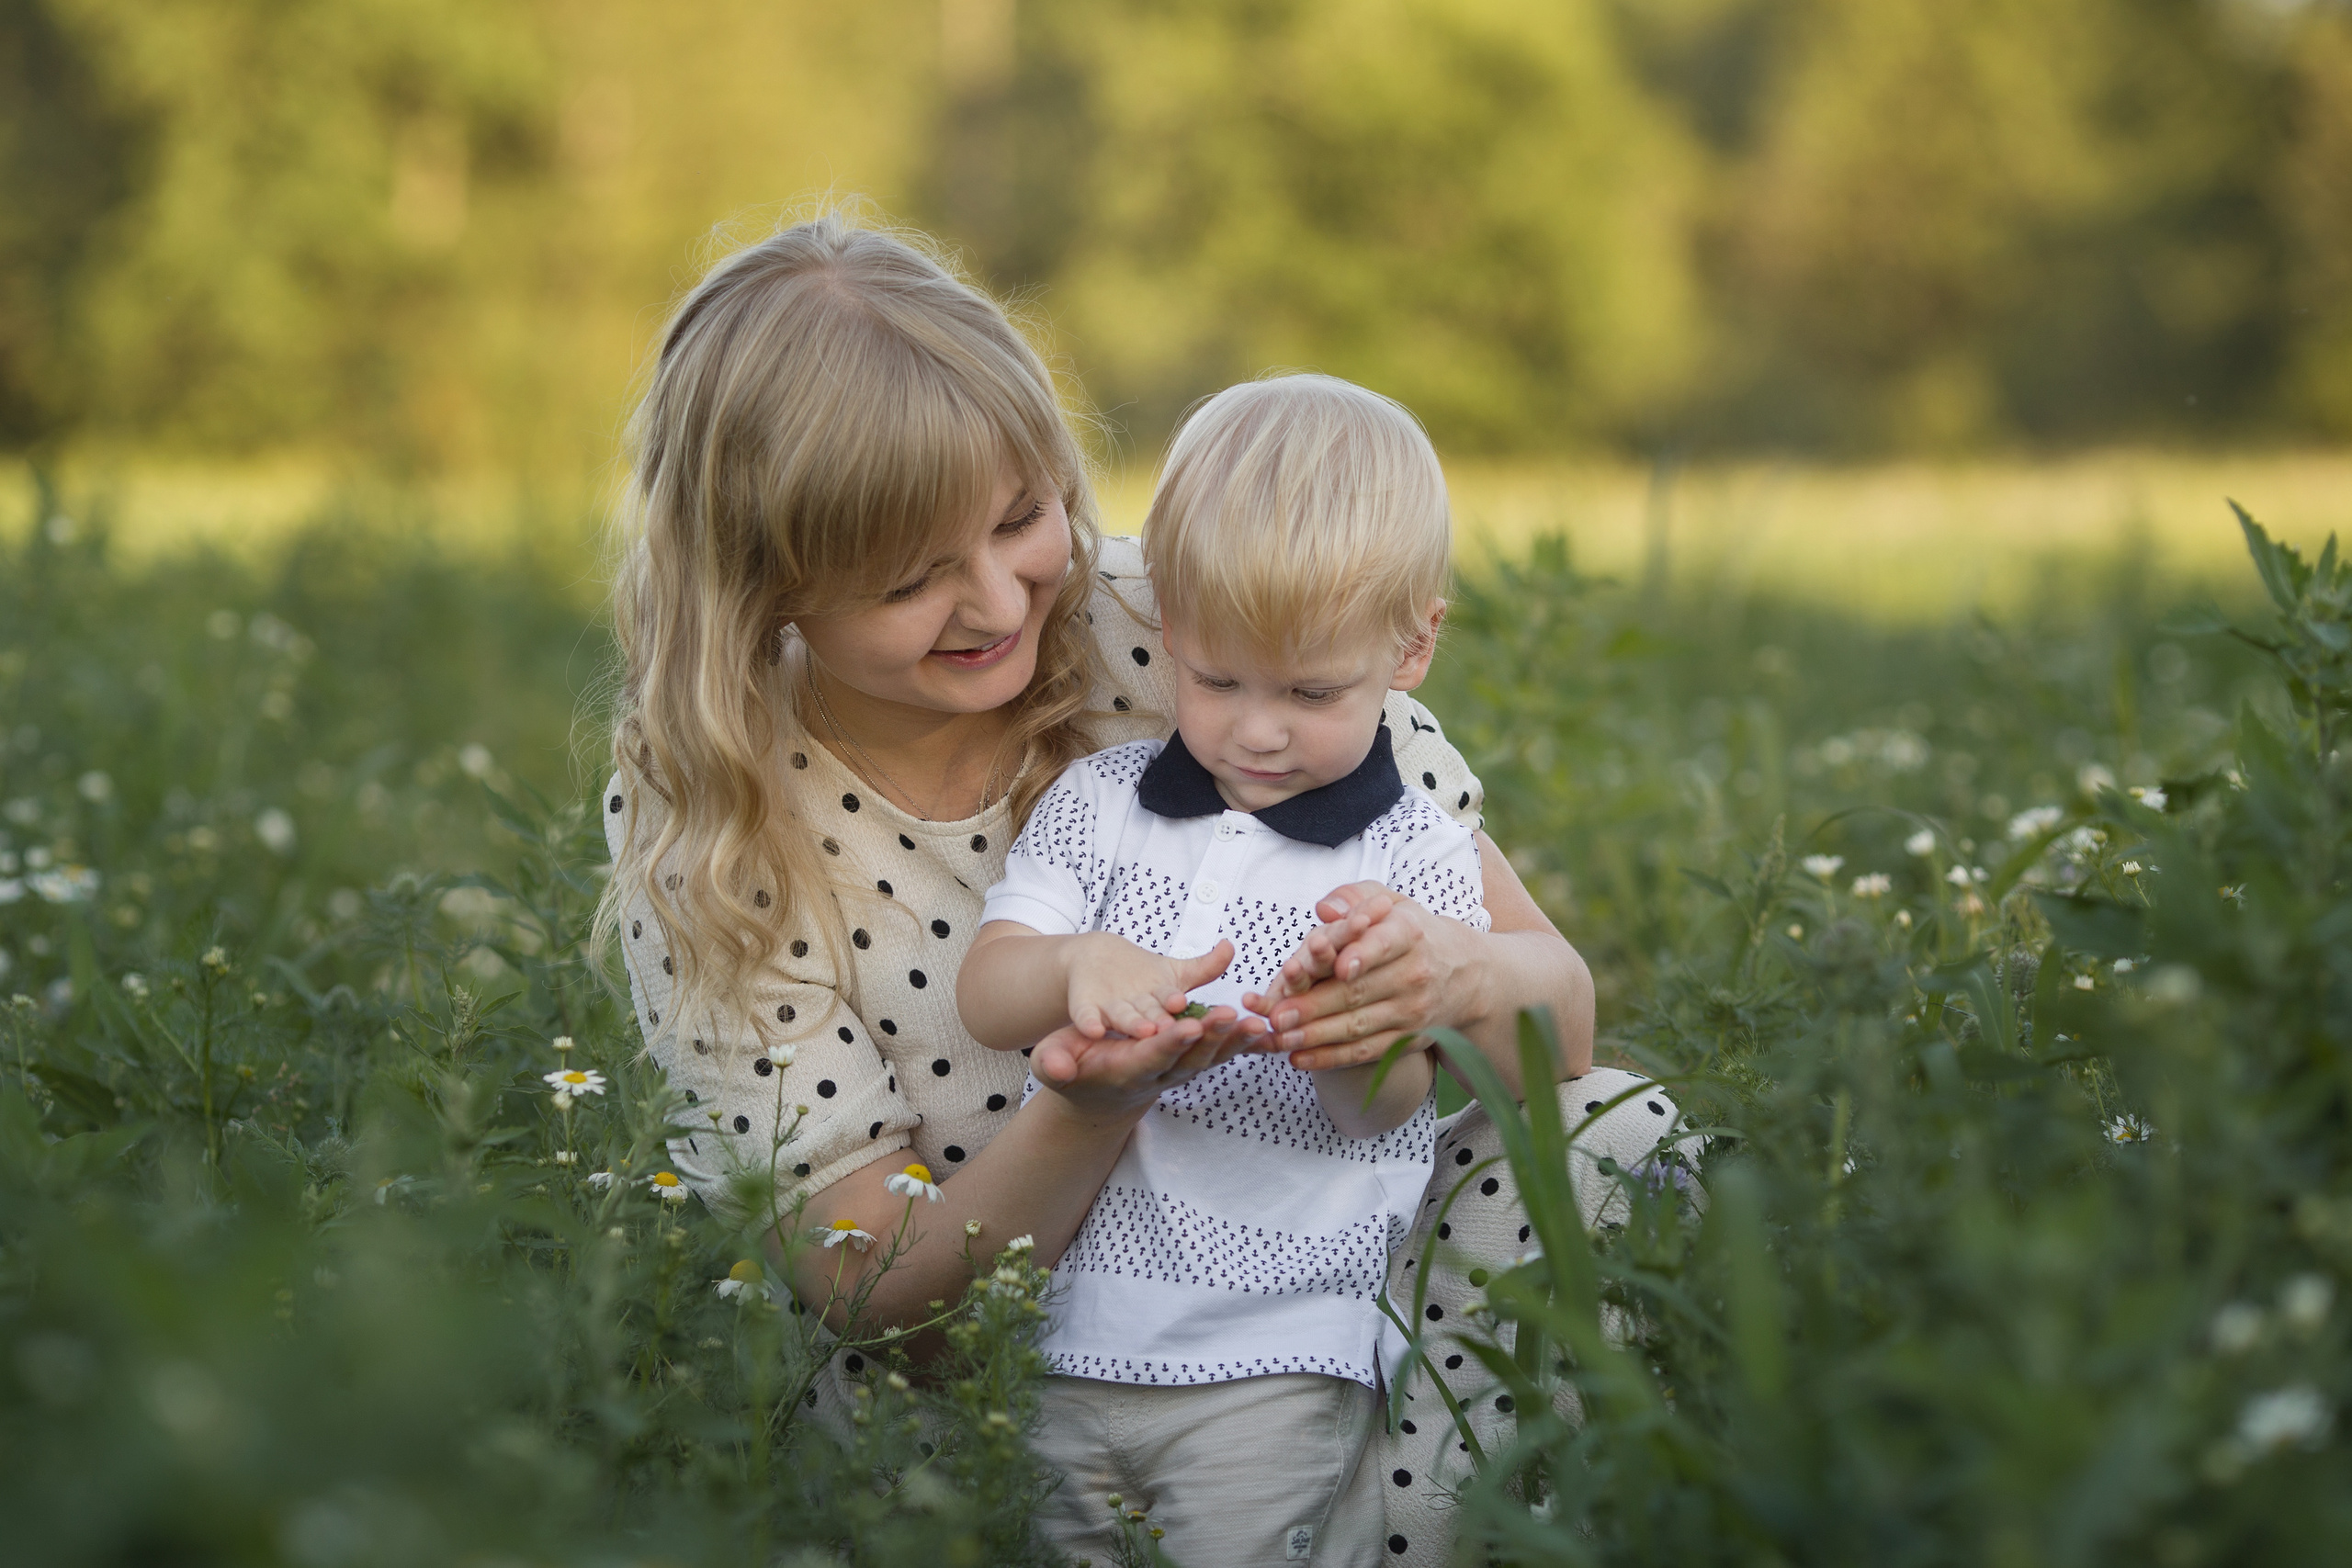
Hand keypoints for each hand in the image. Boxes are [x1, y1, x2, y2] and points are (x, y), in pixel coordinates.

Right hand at [1031, 1003, 1271, 1120]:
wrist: (1100, 1090)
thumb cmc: (1074, 1065)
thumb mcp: (1054, 1062)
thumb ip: (1055, 1062)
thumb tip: (1057, 1066)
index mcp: (1127, 1070)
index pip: (1154, 1056)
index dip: (1172, 1043)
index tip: (1188, 1026)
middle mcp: (1160, 1074)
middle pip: (1191, 1057)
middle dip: (1211, 1037)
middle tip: (1230, 1016)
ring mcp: (1181, 1070)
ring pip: (1213, 1057)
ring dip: (1235, 1042)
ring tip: (1258, 1023)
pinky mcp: (1195, 1062)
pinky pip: (1224, 1053)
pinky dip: (1245, 1043)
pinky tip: (1268, 1028)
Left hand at [1068, 934, 1235, 1041]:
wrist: (1097, 964)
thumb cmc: (1142, 976)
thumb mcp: (1175, 972)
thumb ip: (1205, 966)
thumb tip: (1230, 946)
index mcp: (1164, 1006)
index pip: (1175, 1005)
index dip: (1181, 1006)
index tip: (1187, 1005)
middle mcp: (1141, 1015)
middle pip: (1154, 1017)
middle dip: (1165, 1023)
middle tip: (1174, 1027)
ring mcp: (1114, 1013)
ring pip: (1125, 1019)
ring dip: (1134, 1024)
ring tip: (1144, 1029)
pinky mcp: (1087, 1011)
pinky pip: (1088, 1018)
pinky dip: (1090, 1023)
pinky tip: (1093, 1030)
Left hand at [1244, 882, 1481, 1070]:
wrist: (1464, 974)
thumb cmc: (1412, 932)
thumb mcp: (1392, 903)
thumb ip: (1355, 897)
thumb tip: (1325, 909)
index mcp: (1408, 934)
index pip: (1384, 944)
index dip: (1362, 955)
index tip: (1339, 966)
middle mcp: (1414, 974)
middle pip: (1360, 992)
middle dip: (1315, 1006)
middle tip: (1277, 1014)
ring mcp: (1412, 1011)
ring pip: (1358, 1027)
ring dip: (1315, 1036)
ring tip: (1279, 1038)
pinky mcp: (1406, 1039)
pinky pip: (1365, 1052)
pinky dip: (1330, 1059)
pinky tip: (1299, 1059)